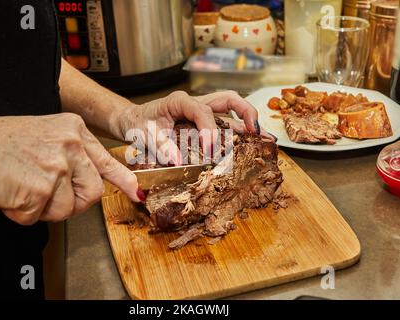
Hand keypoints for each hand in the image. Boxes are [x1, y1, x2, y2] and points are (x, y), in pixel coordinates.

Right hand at [0, 113, 139, 224]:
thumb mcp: (43, 137)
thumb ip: (70, 155)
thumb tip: (89, 178)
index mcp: (72, 130)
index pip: (106, 160)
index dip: (123, 180)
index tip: (136, 191)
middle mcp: (70, 145)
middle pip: (92, 193)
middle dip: (71, 203)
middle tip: (45, 195)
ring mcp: (56, 165)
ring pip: (68, 209)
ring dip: (44, 208)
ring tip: (23, 188)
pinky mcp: (40, 188)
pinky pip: (40, 217)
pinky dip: (22, 213)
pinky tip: (10, 193)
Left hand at [118, 90, 274, 164]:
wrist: (133, 120)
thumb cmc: (139, 124)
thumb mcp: (143, 135)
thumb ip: (159, 146)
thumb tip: (175, 159)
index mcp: (179, 101)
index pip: (201, 110)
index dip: (208, 130)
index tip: (210, 150)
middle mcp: (195, 103)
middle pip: (227, 99)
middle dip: (245, 112)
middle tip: (256, 130)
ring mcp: (202, 112)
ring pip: (231, 110)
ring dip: (248, 122)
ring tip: (265, 138)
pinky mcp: (204, 123)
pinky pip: (226, 123)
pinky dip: (240, 132)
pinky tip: (252, 143)